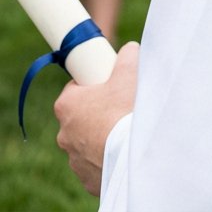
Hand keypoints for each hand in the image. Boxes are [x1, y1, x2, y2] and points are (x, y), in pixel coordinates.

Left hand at [55, 42, 138, 195]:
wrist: (132, 153)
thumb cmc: (125, 109)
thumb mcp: (128, 72)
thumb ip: (126, 56)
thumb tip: (129, 50)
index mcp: (67, 105)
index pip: (74, 89)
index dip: (90, 85)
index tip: (106, 85)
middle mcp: (63, 133)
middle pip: (79, 117)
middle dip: (96, 112)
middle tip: (118, 106)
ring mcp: (74, 158)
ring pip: (86, 142)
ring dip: (100, 136)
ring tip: (123, 130)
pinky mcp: (86, 178)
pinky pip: (94, 163)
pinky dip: (105, 157)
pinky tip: (122, 150)